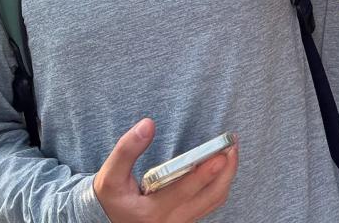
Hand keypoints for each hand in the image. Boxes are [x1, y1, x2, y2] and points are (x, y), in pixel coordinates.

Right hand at [94, 119, 238, 222]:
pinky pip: (209, 203)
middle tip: (232, 145)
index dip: (205, 173)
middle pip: (210, 198)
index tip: (221, 154)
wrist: (107, 221)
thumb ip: (127, 149)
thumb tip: (148, 125)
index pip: (184, 191)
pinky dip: (219, 184)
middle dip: (226, 171)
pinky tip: (221, 166)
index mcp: (152, 212)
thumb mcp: (110, 176)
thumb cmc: (111, 197)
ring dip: (226, 176)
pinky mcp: (186, 219)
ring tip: (231, 151)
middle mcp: (171, 221)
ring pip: (213, 201)